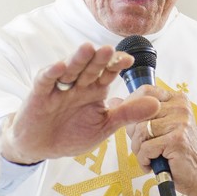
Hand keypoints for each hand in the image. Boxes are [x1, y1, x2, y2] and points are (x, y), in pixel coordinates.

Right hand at [1, 43, 159, 163]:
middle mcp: (78, 84)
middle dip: (99, 59)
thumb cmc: (72, 134)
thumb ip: (128, 114)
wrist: (42, 147)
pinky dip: (51, 73)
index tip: (129, 61)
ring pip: (70, 69)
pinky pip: (45, 80)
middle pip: (90, 68)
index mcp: (95, 89)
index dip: (117, 65)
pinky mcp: (39, 93)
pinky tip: (59, 67)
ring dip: (78, 59)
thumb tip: (157, 104)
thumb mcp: (104, 126)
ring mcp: (59, 87)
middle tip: (108, 50)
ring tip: (87, 49)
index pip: (108, 73)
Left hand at [126, 86, 196, 195]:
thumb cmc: (178, 154)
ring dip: (138, 150)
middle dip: (134, 134)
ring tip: (148, 158)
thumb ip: (139, 114)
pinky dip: (144, 160)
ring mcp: (181, 122)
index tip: (132, 125)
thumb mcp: (160, 128)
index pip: (145, 91)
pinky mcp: (178, 139)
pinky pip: (146, 147)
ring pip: (141, 131)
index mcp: (177, 100)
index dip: (132, 107)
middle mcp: (181, 107)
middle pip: (139, 113)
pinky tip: (152, 165)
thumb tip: (114, 101)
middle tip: (143, 148)